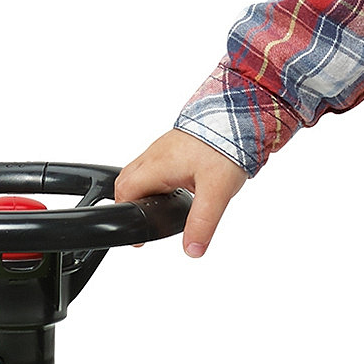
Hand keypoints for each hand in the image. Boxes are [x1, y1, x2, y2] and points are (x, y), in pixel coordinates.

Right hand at [114, 128, 252, 258]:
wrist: (238, 114)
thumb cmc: (225, 146)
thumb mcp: (215, 192)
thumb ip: (202, 223)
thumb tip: (193, 250)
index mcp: (157, 166)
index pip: (125, 192)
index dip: (127, 214)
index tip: (138, 235)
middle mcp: (155, 155)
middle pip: (127, 181)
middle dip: (131, 202)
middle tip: (143, 220)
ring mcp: (164, 147)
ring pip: (142, 171)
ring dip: (144, 189)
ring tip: (159, 207)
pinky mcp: (176, 144)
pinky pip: (156, 163)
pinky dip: (158, 178)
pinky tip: (176, 186)